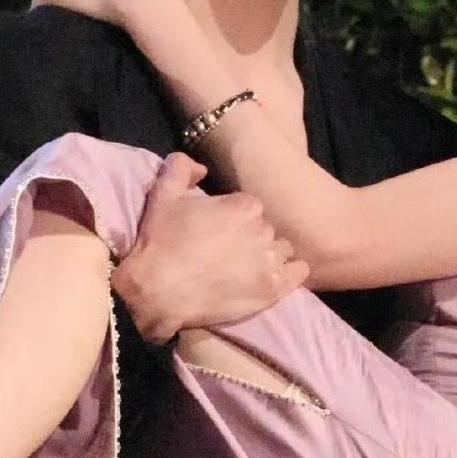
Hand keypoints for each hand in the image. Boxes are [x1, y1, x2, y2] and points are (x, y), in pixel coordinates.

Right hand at [112, 153, 308, 343]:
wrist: (157, 290)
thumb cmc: (160, 241)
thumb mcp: (163, 193)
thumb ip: (182, 167)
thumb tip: (200, 168)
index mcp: (245, 205)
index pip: (251, 208)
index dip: (236, 221)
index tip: (220, 233)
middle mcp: (263, 230)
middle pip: (266, 229)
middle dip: (251, 238)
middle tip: (229, 253)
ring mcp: (271, 261)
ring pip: (282, 251)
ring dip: (269, 256)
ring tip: (246, 269)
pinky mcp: (274, 289)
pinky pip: (299, 273)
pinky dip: (290, 273)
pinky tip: (271, 277)